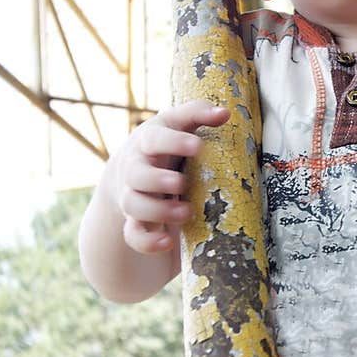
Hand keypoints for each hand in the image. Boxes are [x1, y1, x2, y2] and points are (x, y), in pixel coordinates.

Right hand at [113, 100, 228, 254]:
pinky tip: (168, 243)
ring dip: (157, 211)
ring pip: (133, 205)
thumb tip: (225, 112)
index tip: (197, 146)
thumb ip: (198, 115)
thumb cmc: (166, 145)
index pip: (154, 139)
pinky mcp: (136, 222)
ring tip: (185, 213)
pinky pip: (133, 235)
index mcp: (148, 143)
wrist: (132, 174)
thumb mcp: (179, 126)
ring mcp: (133, 197)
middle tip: (182, 183)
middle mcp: (136, 169)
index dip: (174, 142)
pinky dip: (147, 242)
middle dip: (158, 180)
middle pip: (137, 174)